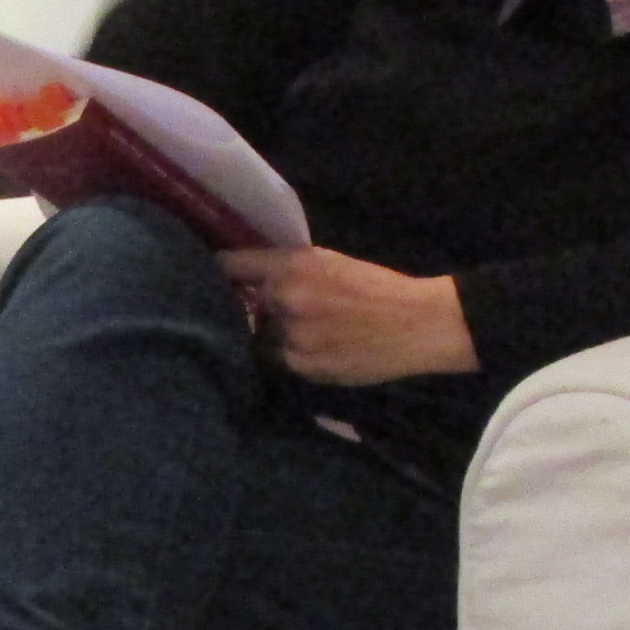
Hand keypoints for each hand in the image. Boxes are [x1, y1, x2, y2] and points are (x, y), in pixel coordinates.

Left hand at [217, 246, 479, 385]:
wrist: (418, 323)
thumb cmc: (378, 287)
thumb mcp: (330, 262)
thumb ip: (287, 270)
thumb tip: (249, 279)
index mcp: (292, 266)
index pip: (231, 266)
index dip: (220, 271)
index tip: (211, 274)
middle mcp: (284, 299)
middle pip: (243, 307)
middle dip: (256, 308)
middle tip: (276, 310)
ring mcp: (292, 337)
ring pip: (263, 337)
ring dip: (276, 335)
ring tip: (309, 332)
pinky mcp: (303, 367)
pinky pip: (283, 360)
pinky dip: (294, 355)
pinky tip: (321, 349)